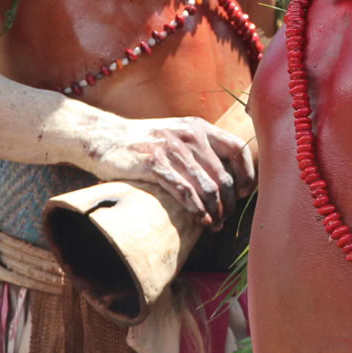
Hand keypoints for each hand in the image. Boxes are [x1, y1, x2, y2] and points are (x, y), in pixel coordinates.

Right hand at [81, 114, 255, 227]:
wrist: (104, 136)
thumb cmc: (145, 142)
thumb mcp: (177, 134)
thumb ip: (200, 148)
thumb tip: (227, 177)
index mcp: (200, 127)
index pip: (238, 149)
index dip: (247, 174)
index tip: (245, 193)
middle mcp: (190, 135)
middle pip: (224, 175)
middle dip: (229, 202)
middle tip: (226, 218)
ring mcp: (172, 149)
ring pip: (207, 186)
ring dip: (215, 210)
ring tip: (215, 225)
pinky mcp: (154, 163)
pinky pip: (184, 191)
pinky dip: (197, 209)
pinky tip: (201, 220)